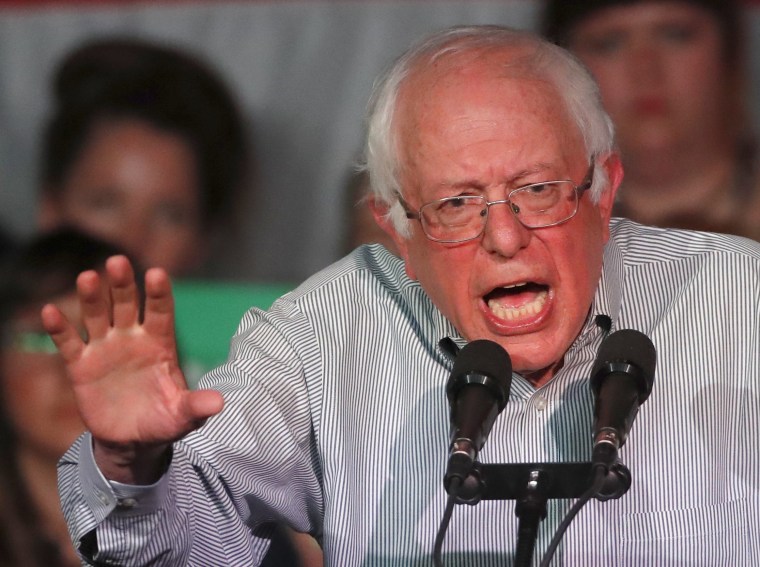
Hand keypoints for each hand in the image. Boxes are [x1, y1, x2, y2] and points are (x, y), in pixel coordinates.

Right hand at [41, 255, 223, 482]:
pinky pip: (68, 342)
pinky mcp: (80, 365)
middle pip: (127, 304)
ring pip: (97, 316)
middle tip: (118, 261)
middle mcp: (132, 338)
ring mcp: (105, 348)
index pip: (161, 312)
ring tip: (87, 277)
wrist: (132, 440)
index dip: (159, 293)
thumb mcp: (183, 416)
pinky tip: (49, 311)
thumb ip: (196, 406)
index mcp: (160, 343)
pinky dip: (58, 328)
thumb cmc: (164, 420)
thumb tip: (220, 404)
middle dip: (123, 284)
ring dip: (92, 297)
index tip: (156, 273)